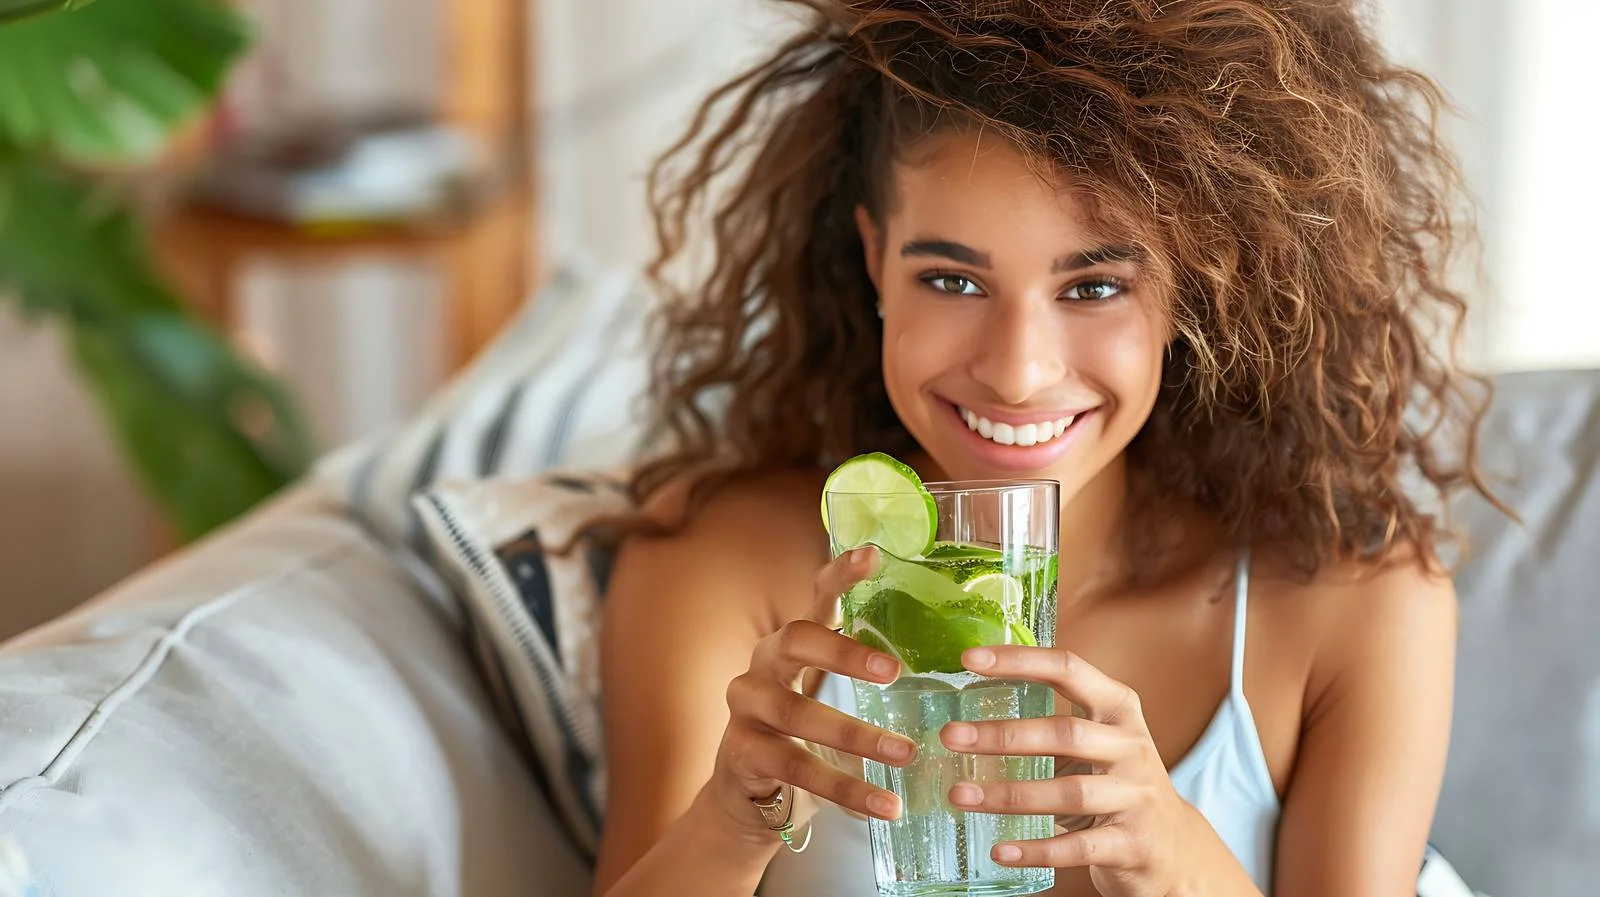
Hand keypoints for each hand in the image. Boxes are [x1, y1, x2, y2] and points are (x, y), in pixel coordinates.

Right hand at [707, 546, 917, 844]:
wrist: (748, 791)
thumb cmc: (806, 730)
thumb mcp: (832, 691)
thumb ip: (871, 670)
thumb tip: (959, 661)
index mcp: (796, 639)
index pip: (817, 595)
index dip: (842, 573)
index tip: (874, 555)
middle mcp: (764, 662)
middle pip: (797, 640)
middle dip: (846, 654)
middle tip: (896, 671)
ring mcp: (747, 706)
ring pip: (797, 713)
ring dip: (856, 735)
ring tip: (906, 752)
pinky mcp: (741, 751)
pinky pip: (796, 768)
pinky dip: (845, 788)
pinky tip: (885, 804)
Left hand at [939, 646, 1203, 896]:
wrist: (1175, 848)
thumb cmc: (1119, 784)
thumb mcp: (1100, 741)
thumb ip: (1053, 723)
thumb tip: (971, 715)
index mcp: (1118, 709)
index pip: (1068, 669)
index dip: (1019, 660)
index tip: (969, 659)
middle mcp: (1130, 746)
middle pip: (1064, 733)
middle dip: (1002, 735)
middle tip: (950, 737)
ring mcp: (1135, 796)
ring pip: (1067, 791)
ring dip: (1008, 794)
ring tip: (960, 796)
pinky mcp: (1133, 843)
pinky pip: (1078, 847)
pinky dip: (1036, 849)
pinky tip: (1000, 850)